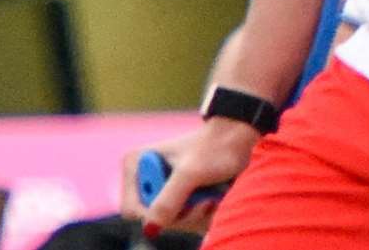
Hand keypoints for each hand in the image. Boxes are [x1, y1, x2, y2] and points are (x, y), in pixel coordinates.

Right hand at [121, 122, 258, 235]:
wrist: (236, 139)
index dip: (156, 214)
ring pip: (170, 223)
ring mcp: (161, 188)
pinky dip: (199, 216)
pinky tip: (211, 200)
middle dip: (181, 215)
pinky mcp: (176, 196)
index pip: (132, 209)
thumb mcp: (190, 173)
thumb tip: (149, 228)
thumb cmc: (214, 148)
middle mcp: (145, 177)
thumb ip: (169, 199)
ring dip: (194, 216)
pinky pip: (183, 221)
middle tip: (202, 201)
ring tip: (209, 198)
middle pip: (153, 220)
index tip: (181, 203)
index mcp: (137, 163)